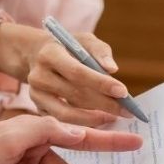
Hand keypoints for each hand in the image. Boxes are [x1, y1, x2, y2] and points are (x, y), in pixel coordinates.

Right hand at [0, 22, 132, 126]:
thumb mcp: (85, 40)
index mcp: (50, 54)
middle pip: (75, 95)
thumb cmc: (69, 47)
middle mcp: (39, 76)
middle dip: (104, 104)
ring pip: (67, 113)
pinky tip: (99, 120)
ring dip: (94, 118)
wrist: (38, 55)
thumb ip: (100, 52)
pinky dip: (83, 123)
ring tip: (114, 117)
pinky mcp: (38, 108)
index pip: (78, 72)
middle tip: (128, 111)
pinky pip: (63, 121)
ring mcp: (36, 95)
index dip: (101, 83)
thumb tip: (112, 69)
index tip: (124, 93)